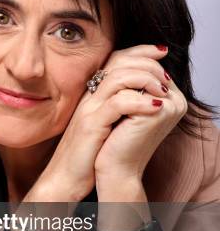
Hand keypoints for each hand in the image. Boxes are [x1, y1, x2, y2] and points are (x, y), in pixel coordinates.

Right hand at [40, 44, 186, 200]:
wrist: (65, 179)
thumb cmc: (86, 157)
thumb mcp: (104, 127)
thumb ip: (118, 110)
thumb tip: (146, 98)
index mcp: (92, 96)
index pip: (115, 59)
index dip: (139, 51)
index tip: (161, 52)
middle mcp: (89, 97)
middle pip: (117, 62)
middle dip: (147, 62)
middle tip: (166, 75)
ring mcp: (89, 110)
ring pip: (118, 78)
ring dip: (146, 80)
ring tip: (162, 91)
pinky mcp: (91, 125)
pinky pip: (119, 104)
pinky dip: (141, 103)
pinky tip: (156, 107)